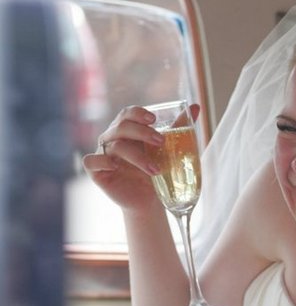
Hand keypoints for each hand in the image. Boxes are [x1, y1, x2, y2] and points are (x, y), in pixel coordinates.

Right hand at [82, 104, 199, 211]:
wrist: (152, 199)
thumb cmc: (158, 170)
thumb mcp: (170, 148)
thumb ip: (179, 127)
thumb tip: (196, 106)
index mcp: (128, 130)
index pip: (127, 114)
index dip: (138, 113)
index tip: (155, 119)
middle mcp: (113, 139)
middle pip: (121, 126)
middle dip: (142, 132)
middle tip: (161, 142)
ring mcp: (104, 154)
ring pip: (114, 145)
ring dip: (137, 156)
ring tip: (156, 169)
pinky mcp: (97, 172)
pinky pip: (91, 161)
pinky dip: (102, 161)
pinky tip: (116, 165)